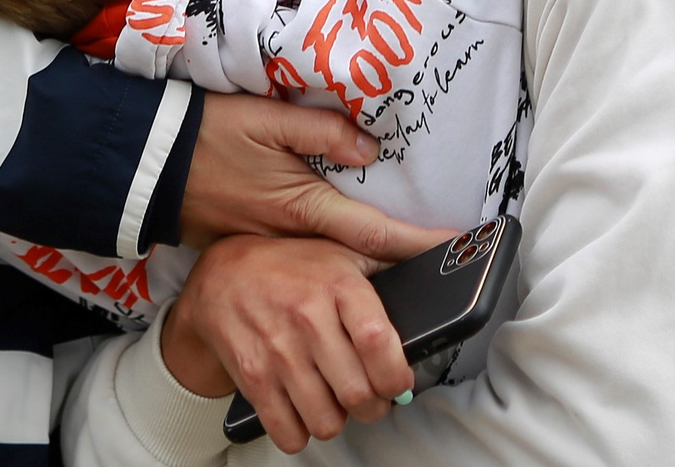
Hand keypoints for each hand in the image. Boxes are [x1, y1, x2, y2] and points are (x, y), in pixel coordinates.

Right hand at [161, 235, 413, 452]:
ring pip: (327, 421)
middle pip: (359, 395)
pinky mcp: (252, 376)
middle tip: (370, 396)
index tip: (397, 382)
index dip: (397, 376)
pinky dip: (300, 432)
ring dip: (337, 420)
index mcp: (337, 285)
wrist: (219, 277)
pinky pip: (288, 432)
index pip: (379, 342)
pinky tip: (303, 409)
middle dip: (373, 406)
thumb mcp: (342, 251)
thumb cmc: (289, 267)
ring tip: (334, 398)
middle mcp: (307, 318)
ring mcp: (276, 350)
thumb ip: (394, 255)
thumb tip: (455, 243)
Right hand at [180, 94, 448, 263]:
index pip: (375, 233)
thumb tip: (369, 149)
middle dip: (403, 273)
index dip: (419, 243)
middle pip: (358, 265)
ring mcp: (269, 251)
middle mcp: (291, 239)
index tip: (458, 250)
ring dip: (367, 281)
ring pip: (329, 272)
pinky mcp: (249, 249)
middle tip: (445, 274)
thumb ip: (321, 130)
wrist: (148, 164)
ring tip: (406, 279)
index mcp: (302, 207)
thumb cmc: (208, 134)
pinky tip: (342, 271)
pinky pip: (298, 267)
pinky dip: (326, 272)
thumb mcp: (267, 119)